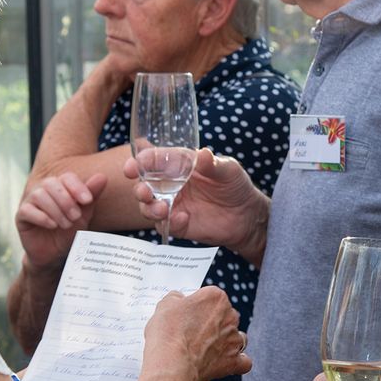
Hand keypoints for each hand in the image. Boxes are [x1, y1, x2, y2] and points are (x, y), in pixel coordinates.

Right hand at [15, 172, 108, 269]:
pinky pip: (27, 210)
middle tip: (76, 217)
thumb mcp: (84, 215)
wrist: (55, 254)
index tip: (87, 200)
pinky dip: (42, 217)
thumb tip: (102, 177)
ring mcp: (30, 202)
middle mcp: (43, 190)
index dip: (77, 187)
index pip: (67, 177)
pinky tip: (52, 226)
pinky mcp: (21, 216)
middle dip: (66, 200)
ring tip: (66, 224)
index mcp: (59, 187)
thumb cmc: (69, 232)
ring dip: (56, 210)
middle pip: (51, 183)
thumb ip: (91, 195)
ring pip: (39, 195)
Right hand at [123, 148, 269, 260]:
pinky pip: (165, 226)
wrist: (247, 216)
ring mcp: (173, 205)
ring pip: (148, 207)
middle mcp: (171, 184)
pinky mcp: (178, 224)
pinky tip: (184, 219)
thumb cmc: (235, 185)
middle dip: (140, 189)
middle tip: (145, 192)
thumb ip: (214, 164)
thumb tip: (203, 154)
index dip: (141, 162)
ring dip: (150, 208)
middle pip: (145, 185)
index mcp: (179, 165)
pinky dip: (170, 223)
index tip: (133, 167)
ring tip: (164, 209)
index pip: (154, 161)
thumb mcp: (229, 170)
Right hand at [144, 287, 250, 380]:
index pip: (211, 298)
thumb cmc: (168, 332)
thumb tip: (179, 300)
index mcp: (216, 298)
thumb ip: (176, 298)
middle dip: (212, 323)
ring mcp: (233, 339)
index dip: (197, 307)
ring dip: (225, 341)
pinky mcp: (233, 360)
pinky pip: (244, 362)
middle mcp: (230, 316)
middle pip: (225, 316)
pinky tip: (225, 362)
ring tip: (207, 348)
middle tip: (194, 332)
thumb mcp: (166, 304)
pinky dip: (237, 362)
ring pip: (236, 337)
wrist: (171, 362)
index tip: (187, 315)